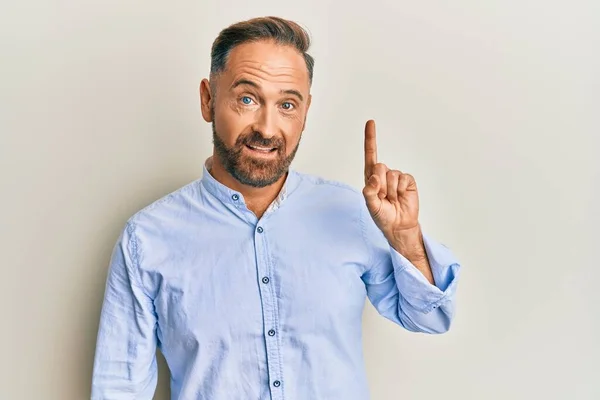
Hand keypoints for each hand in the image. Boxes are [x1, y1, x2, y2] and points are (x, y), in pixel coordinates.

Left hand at [362, 120, 419, 242]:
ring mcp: (396, 177)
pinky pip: (403, 179)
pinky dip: (400, 190)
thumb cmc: (382, 215)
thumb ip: (369, 191)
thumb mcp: (371, 205)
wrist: (399, 225)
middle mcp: (383, 174)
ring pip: (391, 174)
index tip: (371, 122)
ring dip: (391, 191)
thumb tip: (374, 178)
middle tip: (383, 197)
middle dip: (380, 184)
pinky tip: (401, 198)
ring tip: (392, 200)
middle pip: (379, 167)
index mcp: (371, 178)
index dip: (371, 138)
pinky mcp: (407, 181)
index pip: (370, 155)